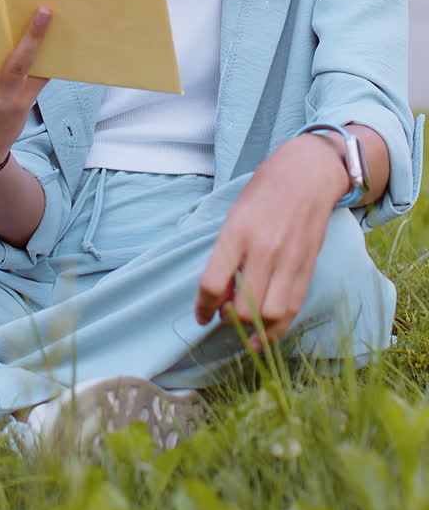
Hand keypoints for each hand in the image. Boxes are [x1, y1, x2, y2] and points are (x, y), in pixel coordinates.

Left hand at [195, 135, 349, 348]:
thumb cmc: (264, 191)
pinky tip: (265, 336)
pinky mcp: (308, 268)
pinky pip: (292, 310)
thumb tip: (220, 296)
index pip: (212, 283)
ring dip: (253, 328)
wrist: (308, 174)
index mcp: (237, 232)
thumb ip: (226, 254)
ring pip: (269, 315)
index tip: (201, 317)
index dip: (203, 308)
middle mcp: (263, 250)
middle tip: (224, 314)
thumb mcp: (235, 215)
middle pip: (242, 308)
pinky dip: (277, 329)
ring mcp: (289, 261)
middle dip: (228, 319)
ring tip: (245, 324)